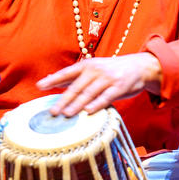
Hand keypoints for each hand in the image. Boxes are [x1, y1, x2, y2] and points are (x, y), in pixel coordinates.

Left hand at [35, 53, 161, 116]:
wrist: (139, 66)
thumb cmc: (110, 70)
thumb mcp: (92, 69)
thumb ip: (73, 76)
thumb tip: (50, 79)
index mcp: (86, 65)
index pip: (66, 73)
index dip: (53, 80)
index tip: (39, 86)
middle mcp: (95, 70)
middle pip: (76, 87)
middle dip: (63, 100)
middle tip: (53, 111)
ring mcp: (107, 78)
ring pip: (89, 93)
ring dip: (77, 104)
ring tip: (66, 114)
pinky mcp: (119, 87)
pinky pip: (106, 97)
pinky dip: (97, 104)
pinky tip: (88, 111)